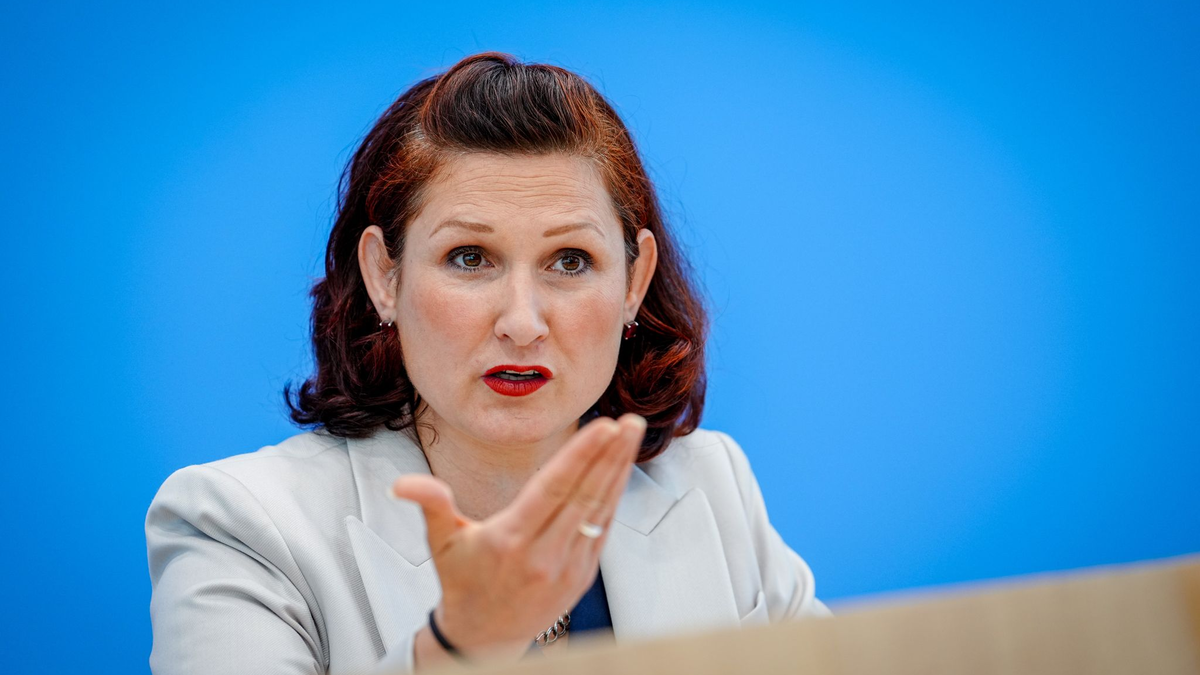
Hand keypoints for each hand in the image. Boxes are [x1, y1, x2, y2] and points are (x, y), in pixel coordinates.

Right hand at [392, 413, 646, 661]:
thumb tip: (401, 484)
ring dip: (619, 470)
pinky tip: (622, 468)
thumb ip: (430, 504)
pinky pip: (604, 528)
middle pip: (584, 496)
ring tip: (632, 435)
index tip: (604, 427)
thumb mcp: (441, 542)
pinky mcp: (583, 575)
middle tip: (632, 423)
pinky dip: (615, 496)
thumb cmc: (462, 581)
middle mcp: (543, 555)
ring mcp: (568, 567)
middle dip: (609, 456)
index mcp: (509, 540)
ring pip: (600, 510)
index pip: (552, 489)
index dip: (580, 456)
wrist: (484, 638)